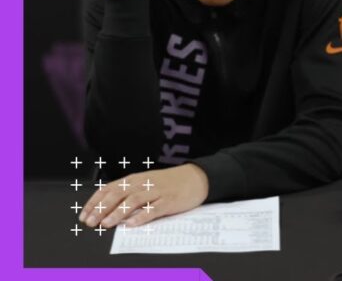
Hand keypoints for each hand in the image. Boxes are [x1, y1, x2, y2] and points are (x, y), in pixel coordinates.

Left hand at [79, 163, 208, 228]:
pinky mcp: (169, 200)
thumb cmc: (169, 183)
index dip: (95, 202)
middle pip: (118, 194)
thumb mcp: (146, 183)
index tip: (84, 215)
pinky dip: (142, 216)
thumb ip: (129, 193)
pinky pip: (154, 209)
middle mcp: (143, 183)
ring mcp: (157, 191)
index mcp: (135, 179)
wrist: (196, 177)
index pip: (109, 189)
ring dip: (118, 213)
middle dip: (102, 209)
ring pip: (133, 201)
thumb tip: (107, 208)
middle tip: (92, 222)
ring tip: (107, 224)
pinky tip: (133, 224)